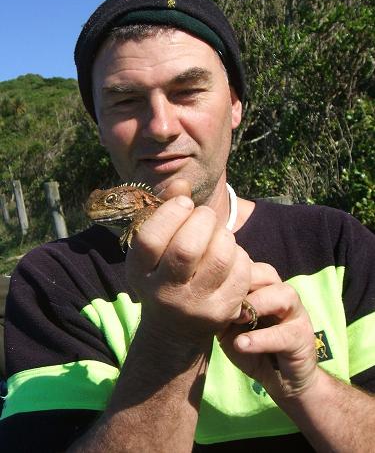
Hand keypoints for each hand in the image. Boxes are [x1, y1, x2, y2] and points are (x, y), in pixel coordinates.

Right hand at [125, 180, 252, 344]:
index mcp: (140, 273)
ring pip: (220, 258)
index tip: (184, 203)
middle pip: (187, 248)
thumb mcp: (155, 250)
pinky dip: (238, 254)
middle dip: (202, 219)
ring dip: (223, 235)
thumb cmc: (163, 275)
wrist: (175, 329)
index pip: (150, 239)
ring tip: (218, 234)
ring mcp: (195, 306)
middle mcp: (164, 293)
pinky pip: (240, 271)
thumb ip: (165, 213)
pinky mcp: (222, 312)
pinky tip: (229, 254)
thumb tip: (182, 184)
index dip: (170, 213)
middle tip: (205, 215)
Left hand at [218, 262, 317, 400]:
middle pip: (267, 273)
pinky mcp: (302, 338)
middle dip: (244, 283)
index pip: (249, 265)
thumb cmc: (251, 347)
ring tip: (238, 319)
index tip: (210, 285)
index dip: (230, 272)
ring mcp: (296, 314)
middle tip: (224, 300)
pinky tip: (241, 344)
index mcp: (263, 288)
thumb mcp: (228, 326)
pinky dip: (260, 339)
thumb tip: (201, 293)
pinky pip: (284, 333)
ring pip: (284, 294)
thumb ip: (219, 308)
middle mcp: (282, 294)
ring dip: (257, 304)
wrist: (279, 379)